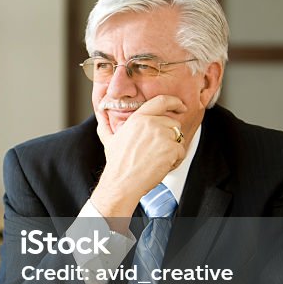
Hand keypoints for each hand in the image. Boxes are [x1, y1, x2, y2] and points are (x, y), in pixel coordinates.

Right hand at [91, 95, 186, 217]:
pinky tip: (162, 165)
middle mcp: (151, 124)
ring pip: (178, 137)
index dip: (174, 102)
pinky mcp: (170, 149)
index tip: (180, 106)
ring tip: (158, 159)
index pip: (161, 101)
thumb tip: (100, 114)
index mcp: (138, 118)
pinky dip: (175, 160)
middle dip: (170, 136)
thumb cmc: (117, 164)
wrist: (122, 182)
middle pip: (173, 123)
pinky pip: (181, 151)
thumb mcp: (109, 139)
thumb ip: (106, 124)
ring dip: (173, 149)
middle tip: (158, 150)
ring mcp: (162, 135)